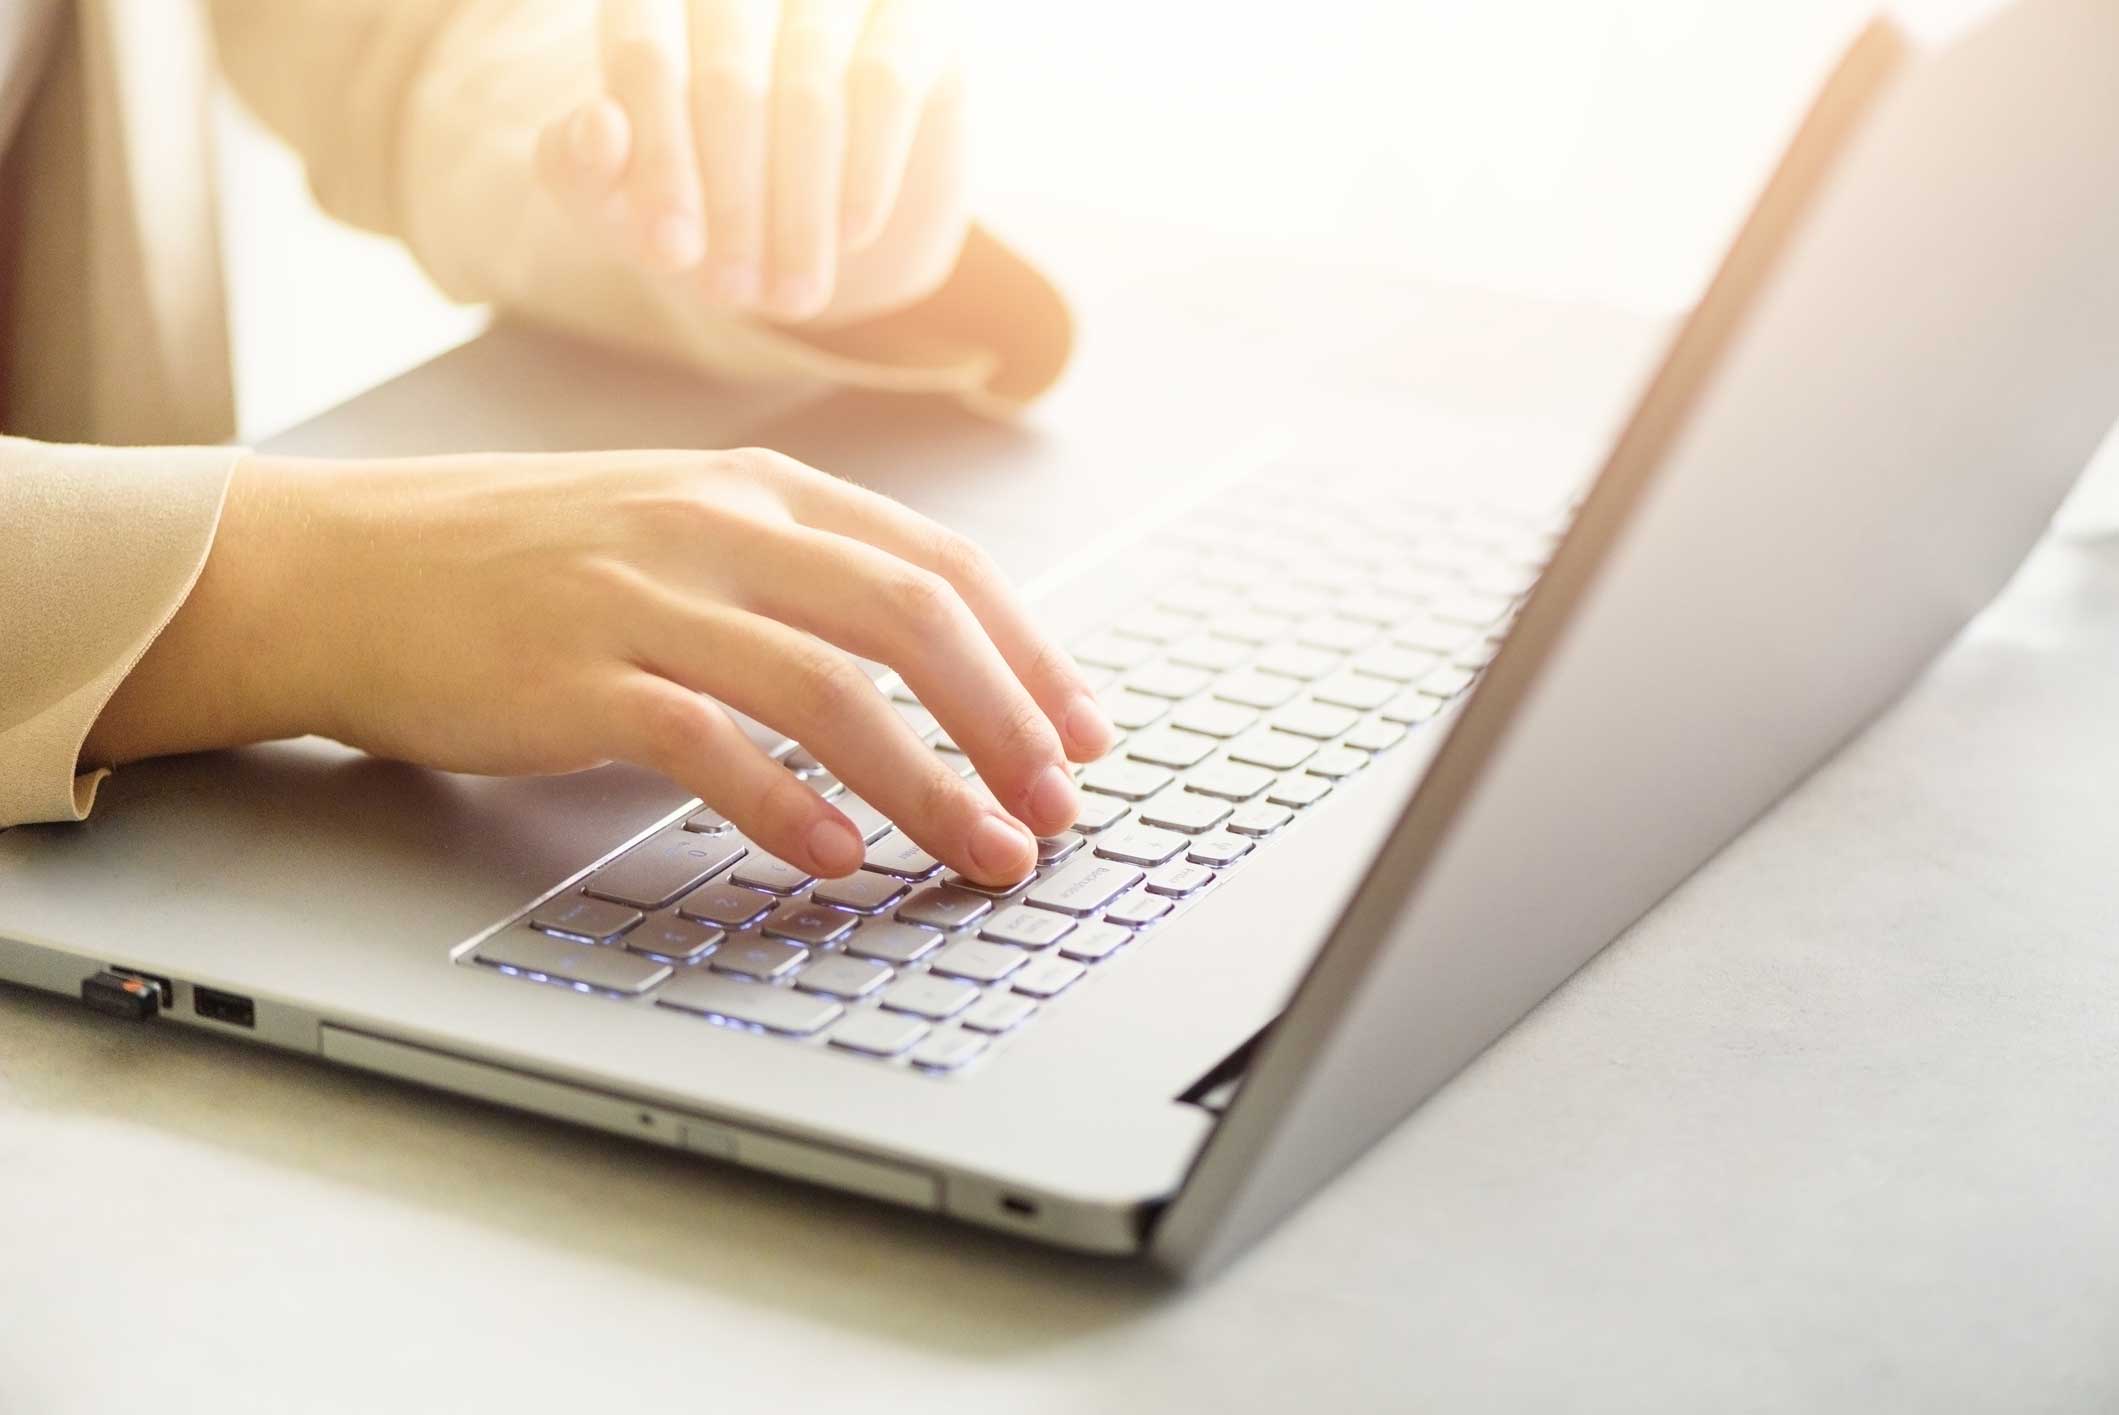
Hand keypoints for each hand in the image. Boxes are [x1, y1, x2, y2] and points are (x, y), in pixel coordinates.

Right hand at [83, 449, 1116, 884]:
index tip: (1084, 732)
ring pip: (832, 690)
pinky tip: (836, 859)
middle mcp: (718, 527)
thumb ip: (792, 571)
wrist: (344, 566)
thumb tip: (928, 661)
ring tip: (986, 850)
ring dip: (930, 784)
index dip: (1030, 654)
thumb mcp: (675, 523)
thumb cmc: (520, 562)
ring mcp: (645, 594)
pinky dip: (787, 808)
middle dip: (1009, 722)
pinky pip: (710, 744)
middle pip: (912, 620)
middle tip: (1060, 807)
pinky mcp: (576, 671)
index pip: (938, 565)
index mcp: (759, 488)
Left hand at [534, 0, 965, 323]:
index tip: (670, 256)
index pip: (645, 56)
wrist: (827, 222)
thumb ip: (580, 167)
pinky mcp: (916, 14)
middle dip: (730, 204)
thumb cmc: (706, 194)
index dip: (658, 162)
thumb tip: (599, 127)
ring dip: (798, 211)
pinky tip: (852, 233)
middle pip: (729, 80)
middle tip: (733, 293)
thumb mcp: (626, 199)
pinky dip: (866, 171)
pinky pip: (886, 83)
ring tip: (792, 295)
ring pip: (810, 89)